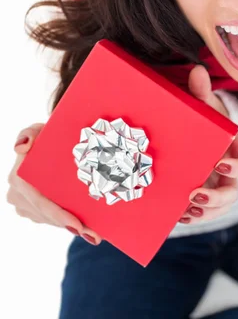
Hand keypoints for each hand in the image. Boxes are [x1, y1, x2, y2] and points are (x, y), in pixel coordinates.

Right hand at [6, 123, 101, 244]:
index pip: (40, 201)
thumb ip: (29, 133)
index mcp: (18, 178)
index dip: (58, 215)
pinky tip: (86, 229)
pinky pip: (50, 219)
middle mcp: (17, 195)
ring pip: (50, 220)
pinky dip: (66, 222)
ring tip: (94, 234)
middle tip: (94, 234)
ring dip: (71, 226)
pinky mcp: (32, 210)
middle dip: (70, 225)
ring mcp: (23, 205)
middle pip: (47, 216)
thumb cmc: (45, 137)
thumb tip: (21, 147)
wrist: (47, 145)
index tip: (78, 225)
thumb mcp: (39, 130)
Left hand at [179, 65, 237, 223]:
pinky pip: (203, 212)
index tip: (220, 162)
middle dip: (216, 198)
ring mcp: (215, 184)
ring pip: (220, 207)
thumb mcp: (202, 103)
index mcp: (235, 149)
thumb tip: (197, 70)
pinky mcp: (201, 193)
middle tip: (195, 195)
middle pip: (233, 192)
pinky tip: (178, 215)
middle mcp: (228, 170)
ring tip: (185, 211)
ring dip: (205, 213)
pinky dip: (193, 216)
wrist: (192, 128)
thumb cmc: (203, 116)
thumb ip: (201, 90)